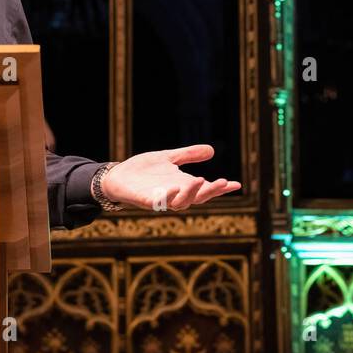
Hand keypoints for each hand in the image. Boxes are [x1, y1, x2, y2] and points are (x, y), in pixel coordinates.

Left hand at [101, 144, 240, 210]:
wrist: (116, 177)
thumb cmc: (142, 170)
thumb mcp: (169, 158)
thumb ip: (188, 155)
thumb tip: (212, 149)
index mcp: (181, 186)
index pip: (205, 190)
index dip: (220, 188)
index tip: (236, 184)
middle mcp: (173, 195)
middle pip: (197, 198)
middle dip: (210, 192)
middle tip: (222, 182)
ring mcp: (159, 199)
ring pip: (180, 203)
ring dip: (191, 193)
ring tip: (200, 179)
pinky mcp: (144, 200)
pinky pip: (157, 203)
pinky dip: (166, 197)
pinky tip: (173, 188)